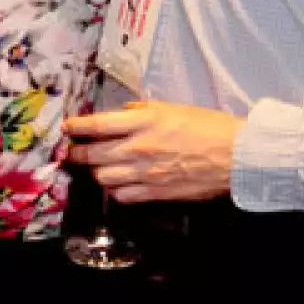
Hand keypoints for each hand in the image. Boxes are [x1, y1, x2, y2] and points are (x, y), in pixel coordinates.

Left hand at [63, 101, 243, 202]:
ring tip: (97, 167)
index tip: (67, 128)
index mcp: (143, 122)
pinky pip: (123, 196)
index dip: (76, 127)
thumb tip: (121, 113)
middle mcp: (138, 148)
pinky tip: (117, 184)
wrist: (236, 155)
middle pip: (93, 154)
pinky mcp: (156, 192)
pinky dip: (115, 190)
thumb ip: (141, 110)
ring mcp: (145, 173)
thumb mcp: (172, 107)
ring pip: (103, 177)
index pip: (97, 125)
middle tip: (73, 151)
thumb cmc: (208, 126)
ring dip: (96, 172)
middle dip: (77, 153)